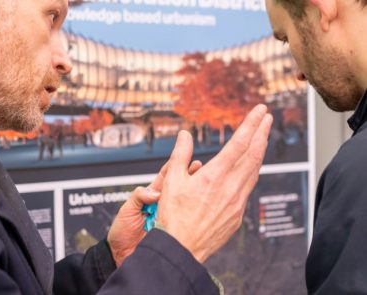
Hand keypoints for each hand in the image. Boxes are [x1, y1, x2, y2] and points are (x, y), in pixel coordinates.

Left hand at [107, 161, 202, 266]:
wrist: (121, 256)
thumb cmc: (121, 232)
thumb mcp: (126, 209)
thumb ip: (138, 196)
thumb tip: (154, 192)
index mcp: (151, 197)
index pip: (165, 178)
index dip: (175, 167)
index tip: (184, 157)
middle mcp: (162, 206)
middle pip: (179, 189)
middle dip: (190, 177)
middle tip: (199, 167)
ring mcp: (169, 218)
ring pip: (184, 204)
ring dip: (193, 195)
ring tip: (203, 185)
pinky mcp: (173, 232)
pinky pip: (184, 223)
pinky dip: (193, 216)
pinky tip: (201, 210)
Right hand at [157, 104, 272, 262]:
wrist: (182, 248)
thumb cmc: (174, 217)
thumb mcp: (171, 181)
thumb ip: (180, 154)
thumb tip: (185, 135)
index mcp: (214, 176)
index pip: (239, 143)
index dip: (251, 124)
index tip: (260, 111)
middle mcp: (230, 187)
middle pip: (254, 154)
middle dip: (262, 132)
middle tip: (266, 118)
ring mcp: (237, 202)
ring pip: (254, 171)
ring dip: (259, 151)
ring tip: (261, 138)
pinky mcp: (238, 214)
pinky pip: (248, 188)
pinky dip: (251, 172)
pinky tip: (249, 168)